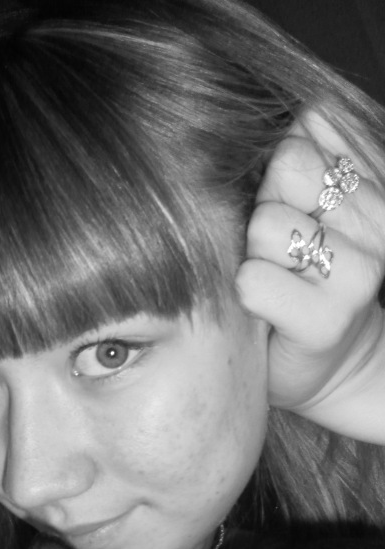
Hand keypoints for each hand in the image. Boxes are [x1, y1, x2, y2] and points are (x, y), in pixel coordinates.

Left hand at [236, 108, 384, 442]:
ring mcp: (358, 275)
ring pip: (266, 226)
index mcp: (377, 189)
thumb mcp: (309, 209)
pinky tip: (267, 311)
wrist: (330, 365)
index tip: (292, 211)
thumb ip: (310, 157)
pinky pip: (253, 281)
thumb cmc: (303, 282)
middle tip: (278, 252)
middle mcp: (378, 226)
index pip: (309, 135)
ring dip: (255, 256)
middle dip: (266, 208)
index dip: (280, 172)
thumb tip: (304, 113)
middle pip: (286, 170)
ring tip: (276, 282)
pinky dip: (247, 295)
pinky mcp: (326, 320)